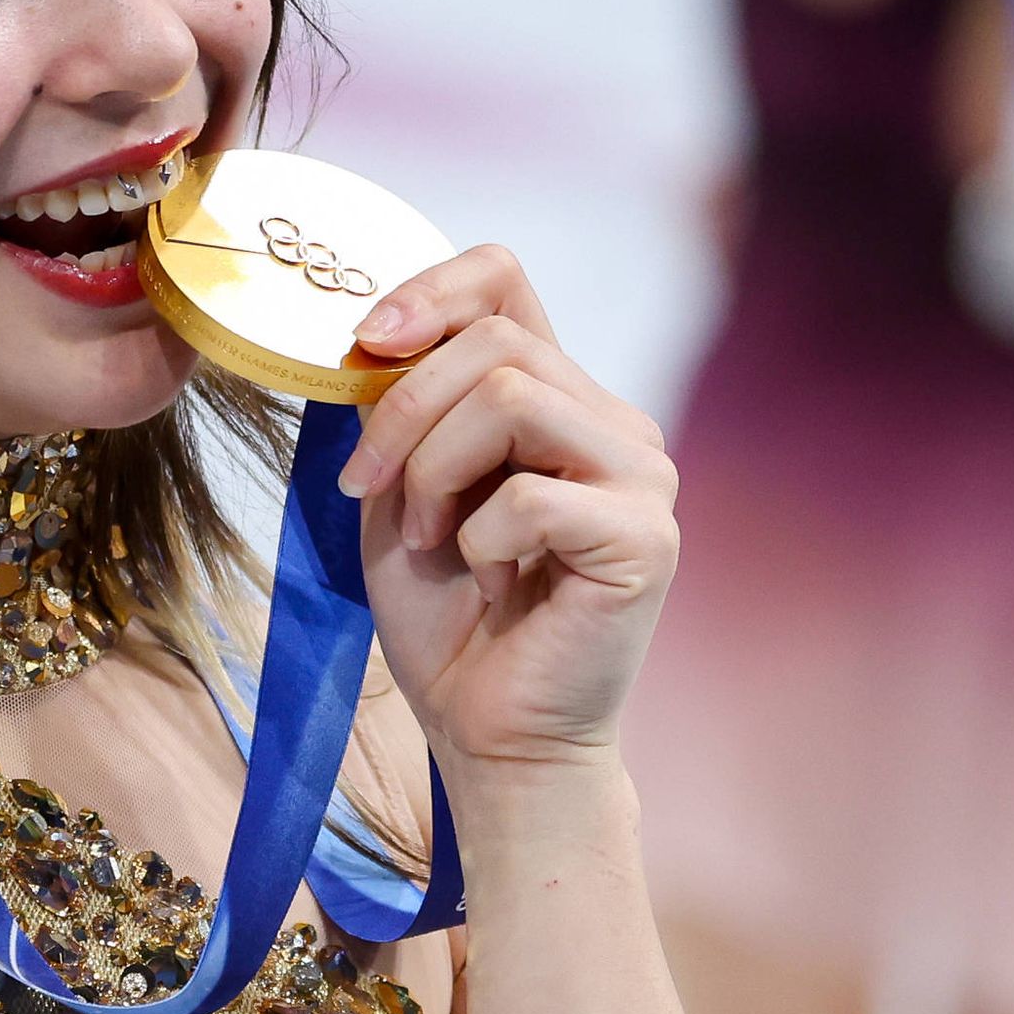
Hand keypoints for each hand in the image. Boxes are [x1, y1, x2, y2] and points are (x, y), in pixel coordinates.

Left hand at [333, 247, 677, 785]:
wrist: (490, 734)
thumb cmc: (449, 619)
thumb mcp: (402, 488)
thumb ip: (402, 406)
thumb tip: (376, 333)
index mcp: (560, 398)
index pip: (504, 279)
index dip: (429, 289)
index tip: (366, 342)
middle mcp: (614, 424)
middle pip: (496, 344)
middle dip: (403, 412)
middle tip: (368, 490)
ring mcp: (643, 478)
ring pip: (514, 399)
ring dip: (435, 472)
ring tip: (433, 539)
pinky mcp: (646, 538)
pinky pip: (533, 496)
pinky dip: (481, 541)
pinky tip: (492, 585)